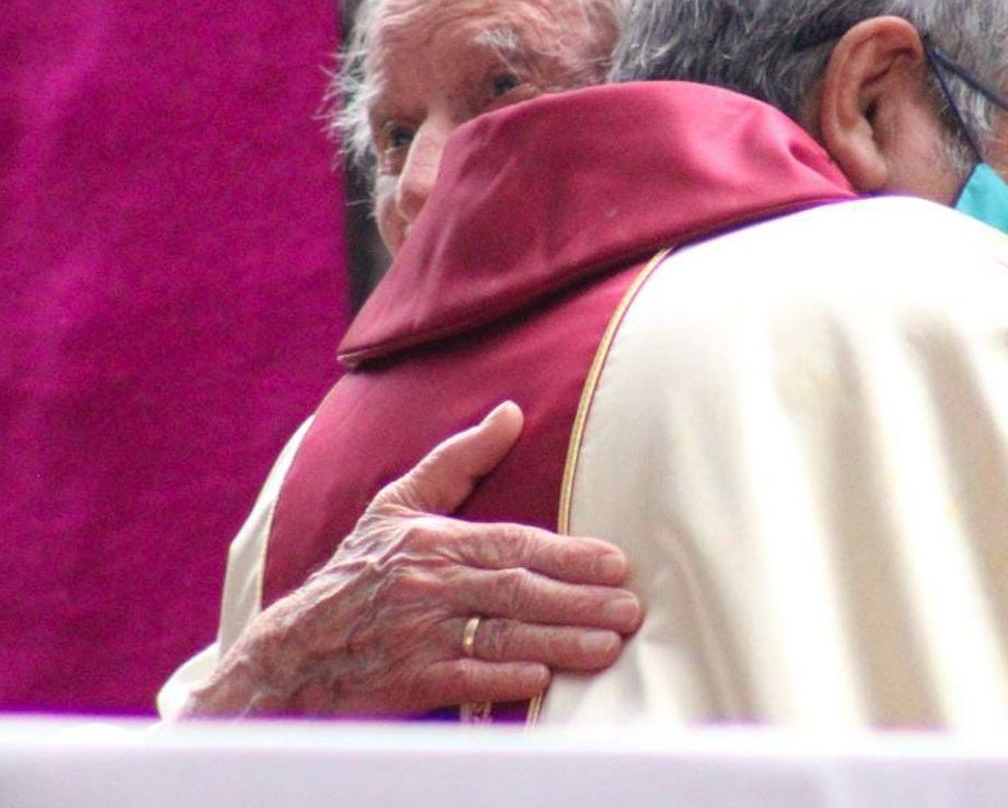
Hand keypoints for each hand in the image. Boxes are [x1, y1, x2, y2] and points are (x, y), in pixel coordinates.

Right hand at [181, 401, 641, 716]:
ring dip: (559, 642)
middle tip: (630, 609)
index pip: (514, 544)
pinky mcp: (409, 681)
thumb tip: (511, 412)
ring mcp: (419, 635)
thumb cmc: (358, 570)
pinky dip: (503, 680)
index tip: (616, 563)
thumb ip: (459, 459)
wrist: (293, 648)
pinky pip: (463, 679)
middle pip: (518, 591)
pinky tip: (541, 679)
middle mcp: (429, 586)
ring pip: (501, 636)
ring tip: (608, 645)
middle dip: (580, 601)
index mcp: (433, 541)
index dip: (569, 555)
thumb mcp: (399, 503)